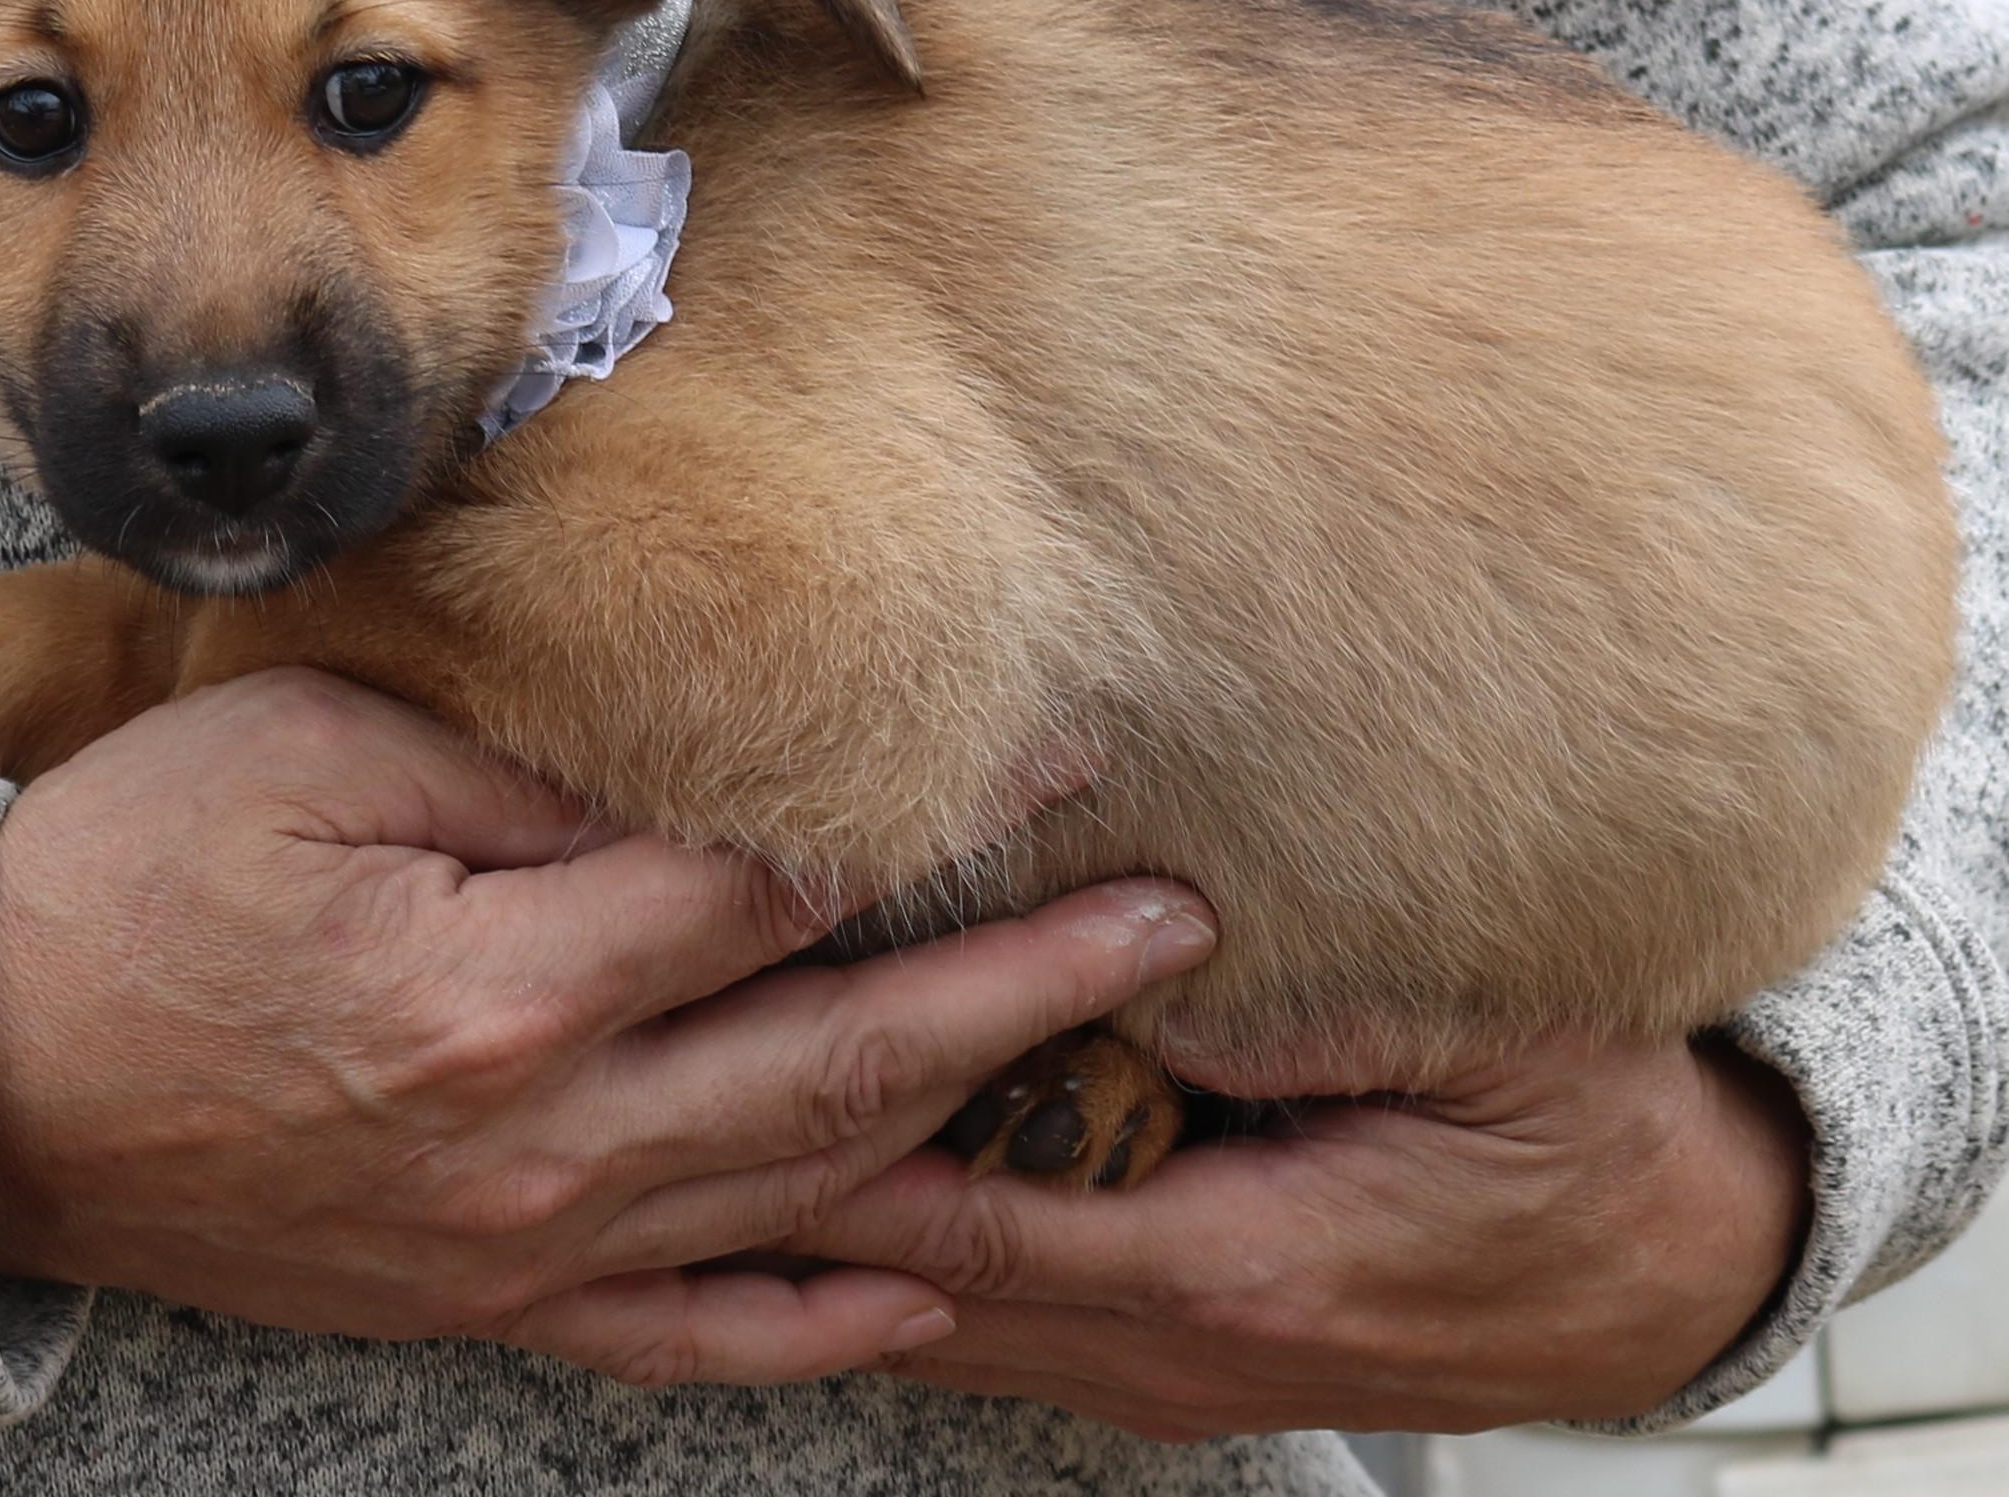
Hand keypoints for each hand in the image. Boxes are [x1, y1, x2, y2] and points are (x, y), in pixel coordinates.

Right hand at [0, 669, 1217, 1386]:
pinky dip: (812, 1321)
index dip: (932, 809)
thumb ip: (514, 761)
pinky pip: (684, 1335)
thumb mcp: (303, 753)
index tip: (1058, 744)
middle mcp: (544, 1136)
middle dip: (1030, 986)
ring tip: (1119, 1083)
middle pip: (838, 1053)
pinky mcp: (488, 1300)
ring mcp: (523, 1244)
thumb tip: (692, 755)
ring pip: (794, 1197)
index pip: (777, 879)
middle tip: (1180, 924)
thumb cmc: (132, 879)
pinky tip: (920, 1296)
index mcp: (503, 982)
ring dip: (971, 1134)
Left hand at [796, 1031, 1812, 1434]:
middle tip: (664, 1106)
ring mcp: (1180, 1374)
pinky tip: (836, 1205)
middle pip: (936, 1283)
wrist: (1668, 1279)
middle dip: (800, 1201)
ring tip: (700, 1154)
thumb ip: (1325, 1009)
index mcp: (1240, 1266)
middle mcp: (1183, 1346)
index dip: (852, 1144)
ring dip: (838, 1243)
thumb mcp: (1495, 1047)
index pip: (989, 1214)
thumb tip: (1164, 958)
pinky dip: (917, 1271)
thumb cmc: (1585, 1144)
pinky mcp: (1187, 1362)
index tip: (739, 1063)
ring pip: (954, 1320)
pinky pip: (1014, 1327)